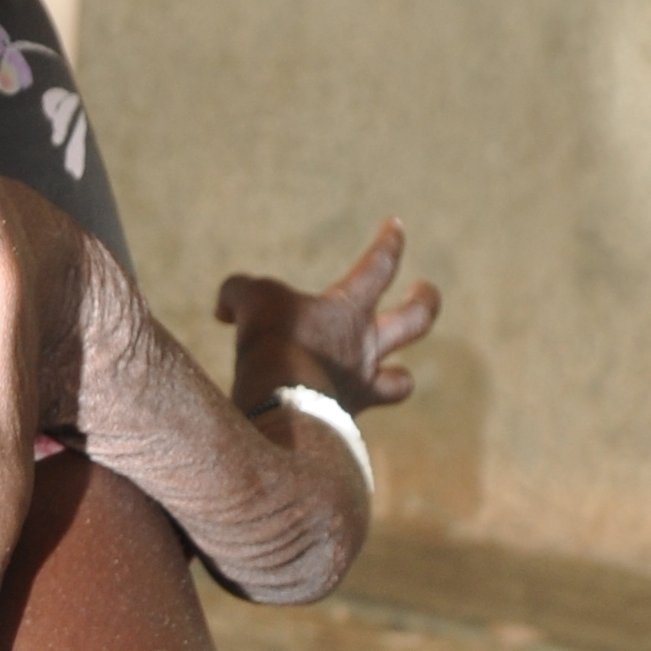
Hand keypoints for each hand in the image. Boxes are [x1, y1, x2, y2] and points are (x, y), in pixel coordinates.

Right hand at [216, 216, 436, 418]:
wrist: (283, 406)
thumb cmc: (274, 343)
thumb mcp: (251, 300)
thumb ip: (240, 293)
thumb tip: (225, 307)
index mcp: (349, 309)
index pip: (379, 265)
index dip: (389, 243)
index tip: (396, 226)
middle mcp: (364, 347)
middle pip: (417, 320)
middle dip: (425, 302)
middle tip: (424, 291)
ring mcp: (359, 388)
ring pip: (400, 383)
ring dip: (399, 378)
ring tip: (395, 376)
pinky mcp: (343, 425)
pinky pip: (355, 417)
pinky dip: (346, 413)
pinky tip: (331, 415)